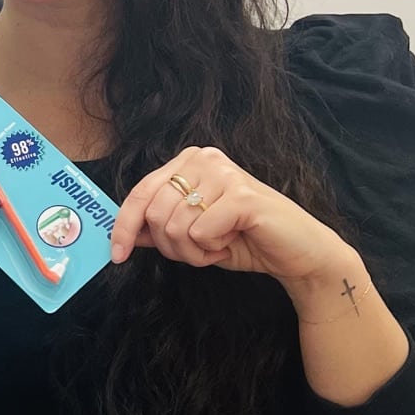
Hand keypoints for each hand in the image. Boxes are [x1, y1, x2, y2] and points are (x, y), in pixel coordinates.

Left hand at [110, 146, 356, 299]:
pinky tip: (232, 242)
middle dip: (172, 247)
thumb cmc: (243, 240)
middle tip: (201, 251)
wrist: (297, 254)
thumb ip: (157, 227)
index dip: (123, 227)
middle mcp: (204, 159)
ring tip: (219, 245)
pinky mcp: (241, 195)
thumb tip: (120, 233)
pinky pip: (199, 232)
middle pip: (154, 214)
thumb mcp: (190, 234)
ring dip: (193, 251)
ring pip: (174, 226)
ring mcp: (224, 173)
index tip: (117, 255)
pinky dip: (211, 250)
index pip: (140, 193)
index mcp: (188, 162)